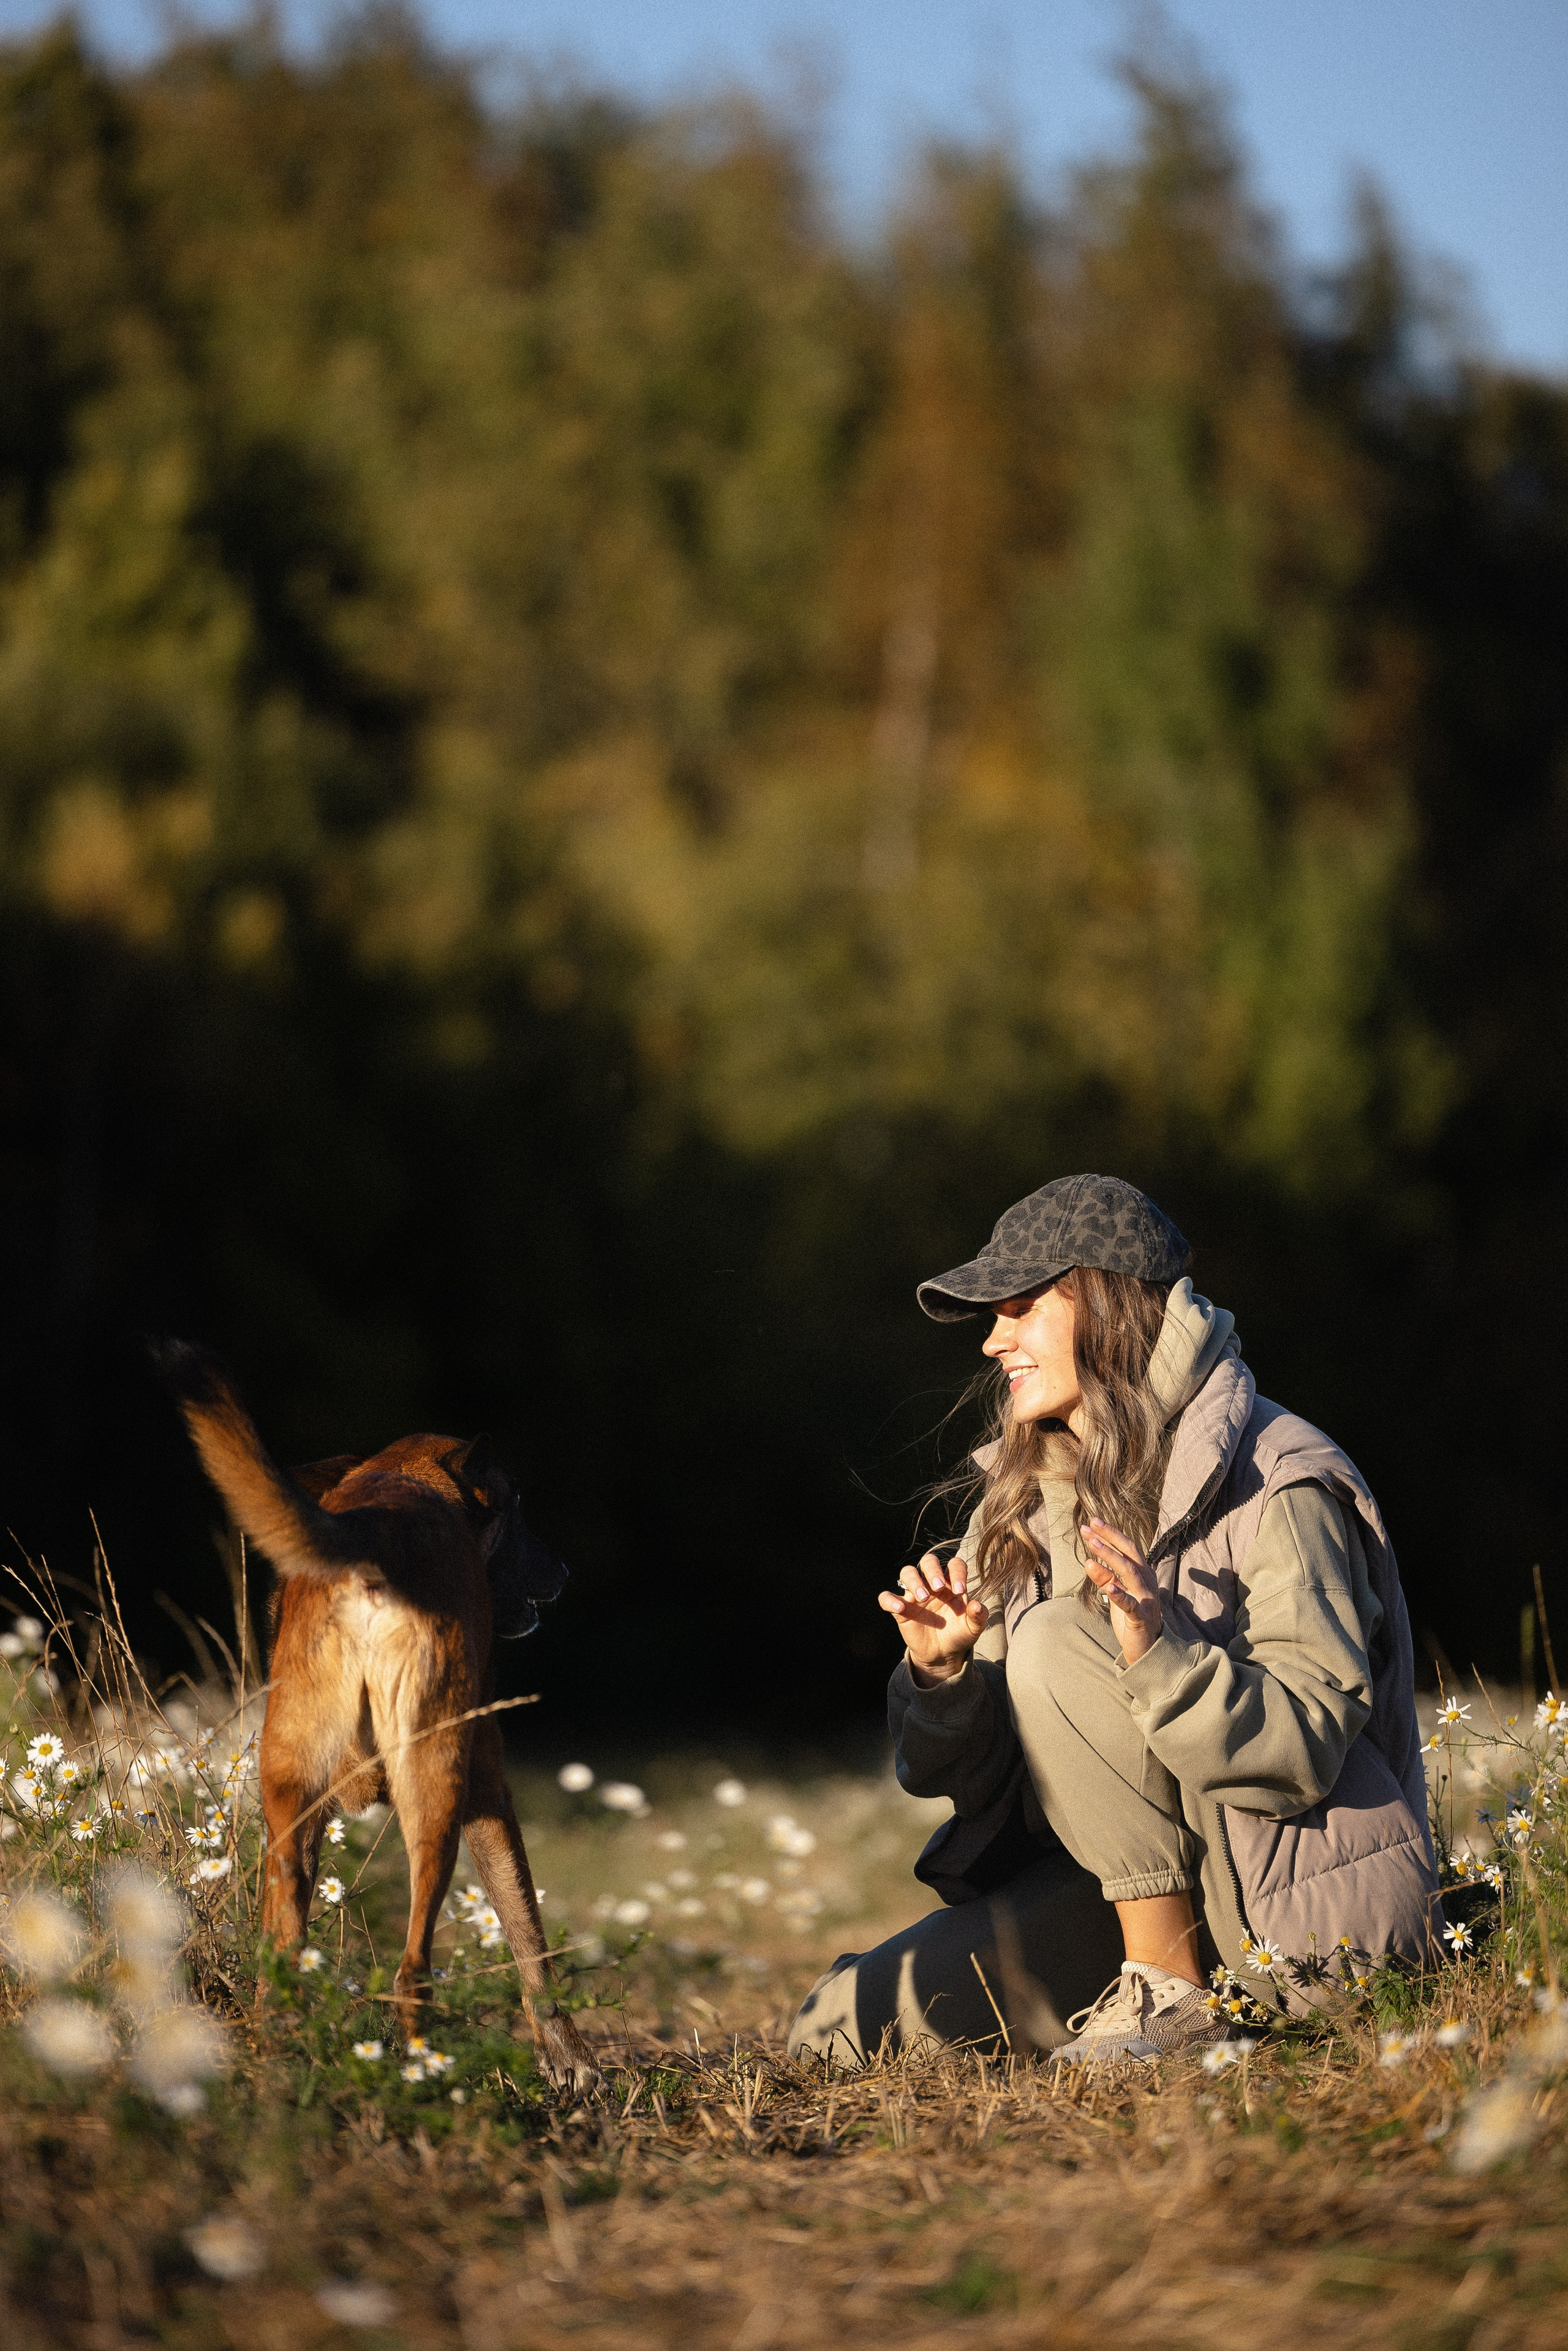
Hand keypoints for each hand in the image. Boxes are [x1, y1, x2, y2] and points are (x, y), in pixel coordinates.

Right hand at [878, 1550, 987, 1685]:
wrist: (943, 1654)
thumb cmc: (958, 1634)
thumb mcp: (972, 1628)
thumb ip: (978, 1617)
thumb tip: (977, 1605)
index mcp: (951, 1584)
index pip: (954, 1565)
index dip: (957, 1572)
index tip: (960, 1591)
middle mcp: (932, 1584)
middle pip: (928, 1561)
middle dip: (932, 1570)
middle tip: (938, 1588)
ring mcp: (914, 1595)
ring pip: (907, 1572)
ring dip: (913, 1581)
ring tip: (923, 1597)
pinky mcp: (900, 1609)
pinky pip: (886, 1597)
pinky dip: (889, 1600)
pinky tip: (900, 1608)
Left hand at [1081, 1519, 1162, 1664]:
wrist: (1148, 1649)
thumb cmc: (1132, 1618)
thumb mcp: (1116, 1593)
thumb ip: (1105, 1577)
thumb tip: (1089, 1561)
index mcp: (1143, 1574)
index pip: (1127, 1548)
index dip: (1110, 1534)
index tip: (1091, 1522)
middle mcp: (1147, 1582)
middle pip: (1130, 1553)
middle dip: (1110, 1537)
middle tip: (1090, 1525)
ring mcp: (1146, 1599)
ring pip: (1129, 1572)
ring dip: (1110, 1557)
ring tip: (1092, 1545)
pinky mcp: (1141, 1617)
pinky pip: (1130, 1604)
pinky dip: (1119, 1594)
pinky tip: (1108, 1587)